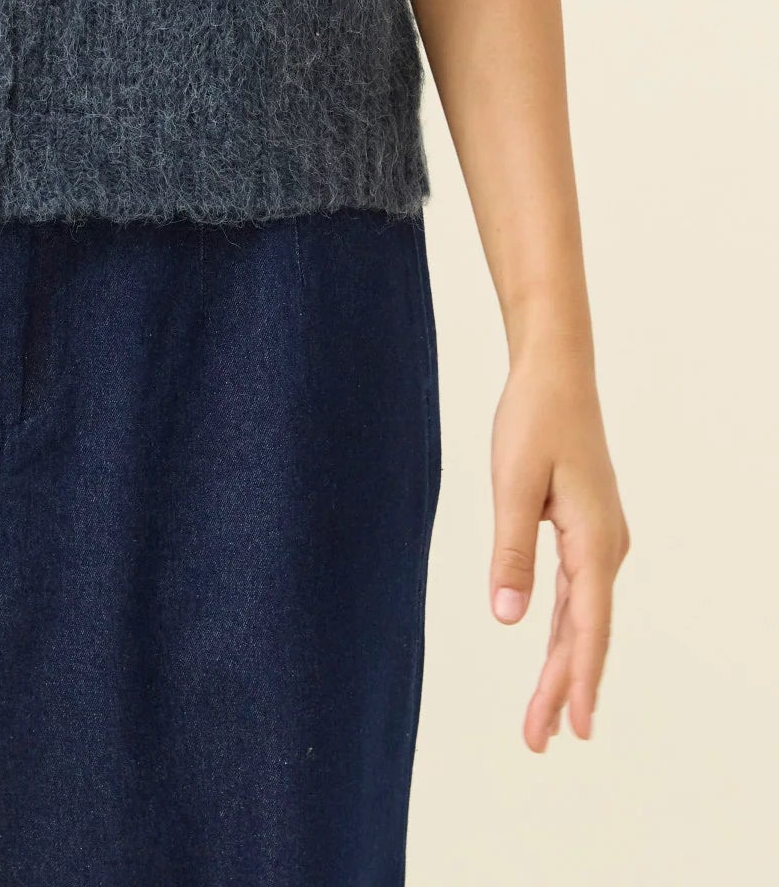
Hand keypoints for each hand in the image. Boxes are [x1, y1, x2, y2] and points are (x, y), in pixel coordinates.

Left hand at [488, 344, 630, 747]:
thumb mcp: (512, 481)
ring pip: (582, 618)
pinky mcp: (586, 532)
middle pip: (585, 632)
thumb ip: (511, 551)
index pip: (587, 624)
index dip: (577, 678)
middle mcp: (606, 547)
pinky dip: (565, 632)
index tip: (574, 726)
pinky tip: (554, 659)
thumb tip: (507, 617)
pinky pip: (577, 596)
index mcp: (594, 539)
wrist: (557, 373)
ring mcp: (599, 541)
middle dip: (564, 688)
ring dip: (563, 667)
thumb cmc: (534, 419)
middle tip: (540, 742)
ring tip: (546, 721)